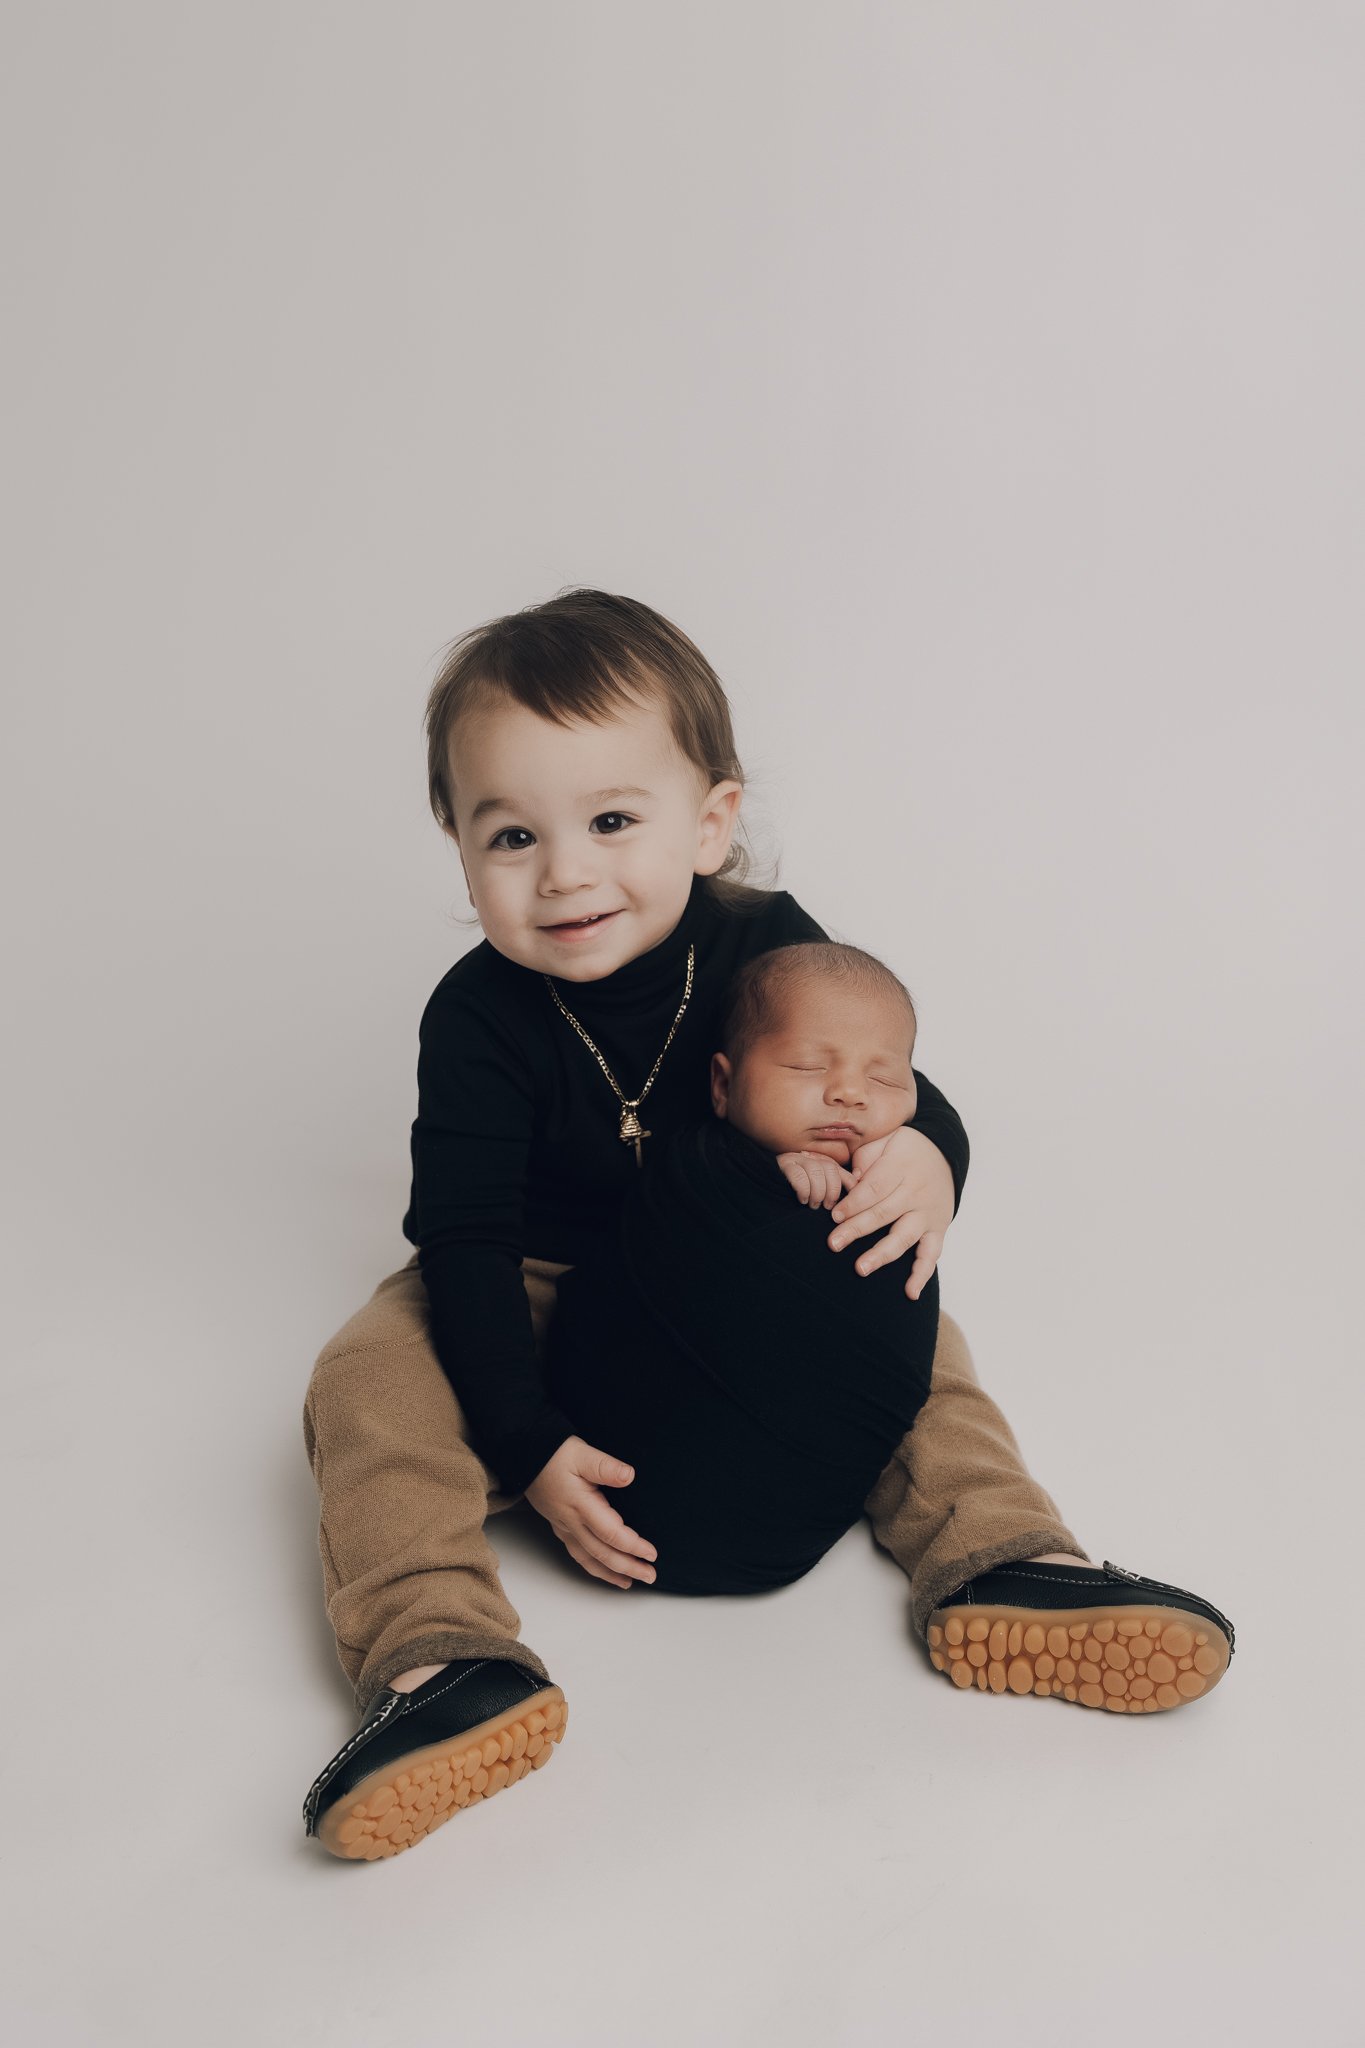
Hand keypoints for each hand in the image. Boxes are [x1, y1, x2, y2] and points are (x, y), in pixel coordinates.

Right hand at [523, 1435, 657, 1589]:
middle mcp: (571, 1522)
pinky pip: (577, 1554)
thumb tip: (629, 1476)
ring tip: (629, 1583)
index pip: (611, 1534)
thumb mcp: (582, 1453)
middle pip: (602, 1553)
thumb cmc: (553, 1454)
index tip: (651, 1553)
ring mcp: (564, 1527)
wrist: (523, 1455)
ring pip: (589, 1559)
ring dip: (611, 1573)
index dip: (633, 1547)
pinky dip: (593, 1567)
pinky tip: (602, 1570)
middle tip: (650, 1576)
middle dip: (628, 1567)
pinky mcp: (559, 1526)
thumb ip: (606, 1466)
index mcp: (581, 1505)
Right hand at [775, 1150, 857, 1209]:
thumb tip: (857, 1181)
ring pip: (816, 1171)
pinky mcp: (783, 1164)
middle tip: (827, 1206)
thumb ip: (836, 1184)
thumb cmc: (795, 1194)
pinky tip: (802, 1199)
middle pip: (830, 1169)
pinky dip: (804, 1190)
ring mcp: (796, 1159)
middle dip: (832, 1191)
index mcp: (822, 1162)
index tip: (850, 1202)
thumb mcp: (818, 1190)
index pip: (841, 1170)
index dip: (849, 1184)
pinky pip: (798, 1175)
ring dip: (818, 1192)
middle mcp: (810, 1158)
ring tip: (813, 1204)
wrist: (767, 1191)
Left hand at [825, 1125, 954, 1299]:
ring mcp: (928, 1213)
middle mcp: (916, 1192)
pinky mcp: (938, 1228)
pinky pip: (932, 1254)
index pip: (875, 1188)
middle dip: (857, 1230)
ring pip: (904, 1237)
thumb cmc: (903, 1148)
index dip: (854, 1203)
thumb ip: (866, 1158)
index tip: (834, 1216)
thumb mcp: (885, 1140)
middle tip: (833, 1244)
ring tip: (861, 1269)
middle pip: (884, 1213)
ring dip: (882, 1254)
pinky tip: (910, 1293)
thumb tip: (851, 1181)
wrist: (944, 1153)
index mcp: (900, 1168)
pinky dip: (922, 1274)